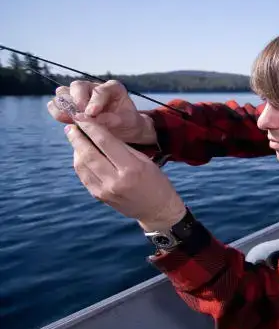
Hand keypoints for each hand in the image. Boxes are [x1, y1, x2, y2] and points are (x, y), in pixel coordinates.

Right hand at [48, 80, 155, 144]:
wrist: (124, 130)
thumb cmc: (128, 123)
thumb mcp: (129, 122)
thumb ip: (114, 120)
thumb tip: (95, 119)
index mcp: (113, 88)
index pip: (100, 90)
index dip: (95, 101)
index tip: (92, 113)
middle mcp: (94, 88)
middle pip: (78, 86)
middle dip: (77, 99)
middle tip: (80, 115)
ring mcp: (81, 95)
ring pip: (63, 92)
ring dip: (64, 105)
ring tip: (69, 118)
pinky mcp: (71, 105)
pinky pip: (57, 103)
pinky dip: (57, 111)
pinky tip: (64, 120)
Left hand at [65, 119, 185, 230]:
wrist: (157, 210)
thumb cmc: (156, 182)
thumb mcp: (145, 161)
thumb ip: (123, 148)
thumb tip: (100, 133)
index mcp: (131, 168)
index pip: (105, 142)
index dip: (91, 127)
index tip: (81, 118)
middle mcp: (115, 180)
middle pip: (88, 153)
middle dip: (77, 138)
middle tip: (71, 127)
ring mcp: (104, 190)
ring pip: (82, 165)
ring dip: (76, 150)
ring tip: (76, 140)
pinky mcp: (99, 197)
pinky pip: (84, 176)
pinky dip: (80, 164)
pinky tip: (81, 156)